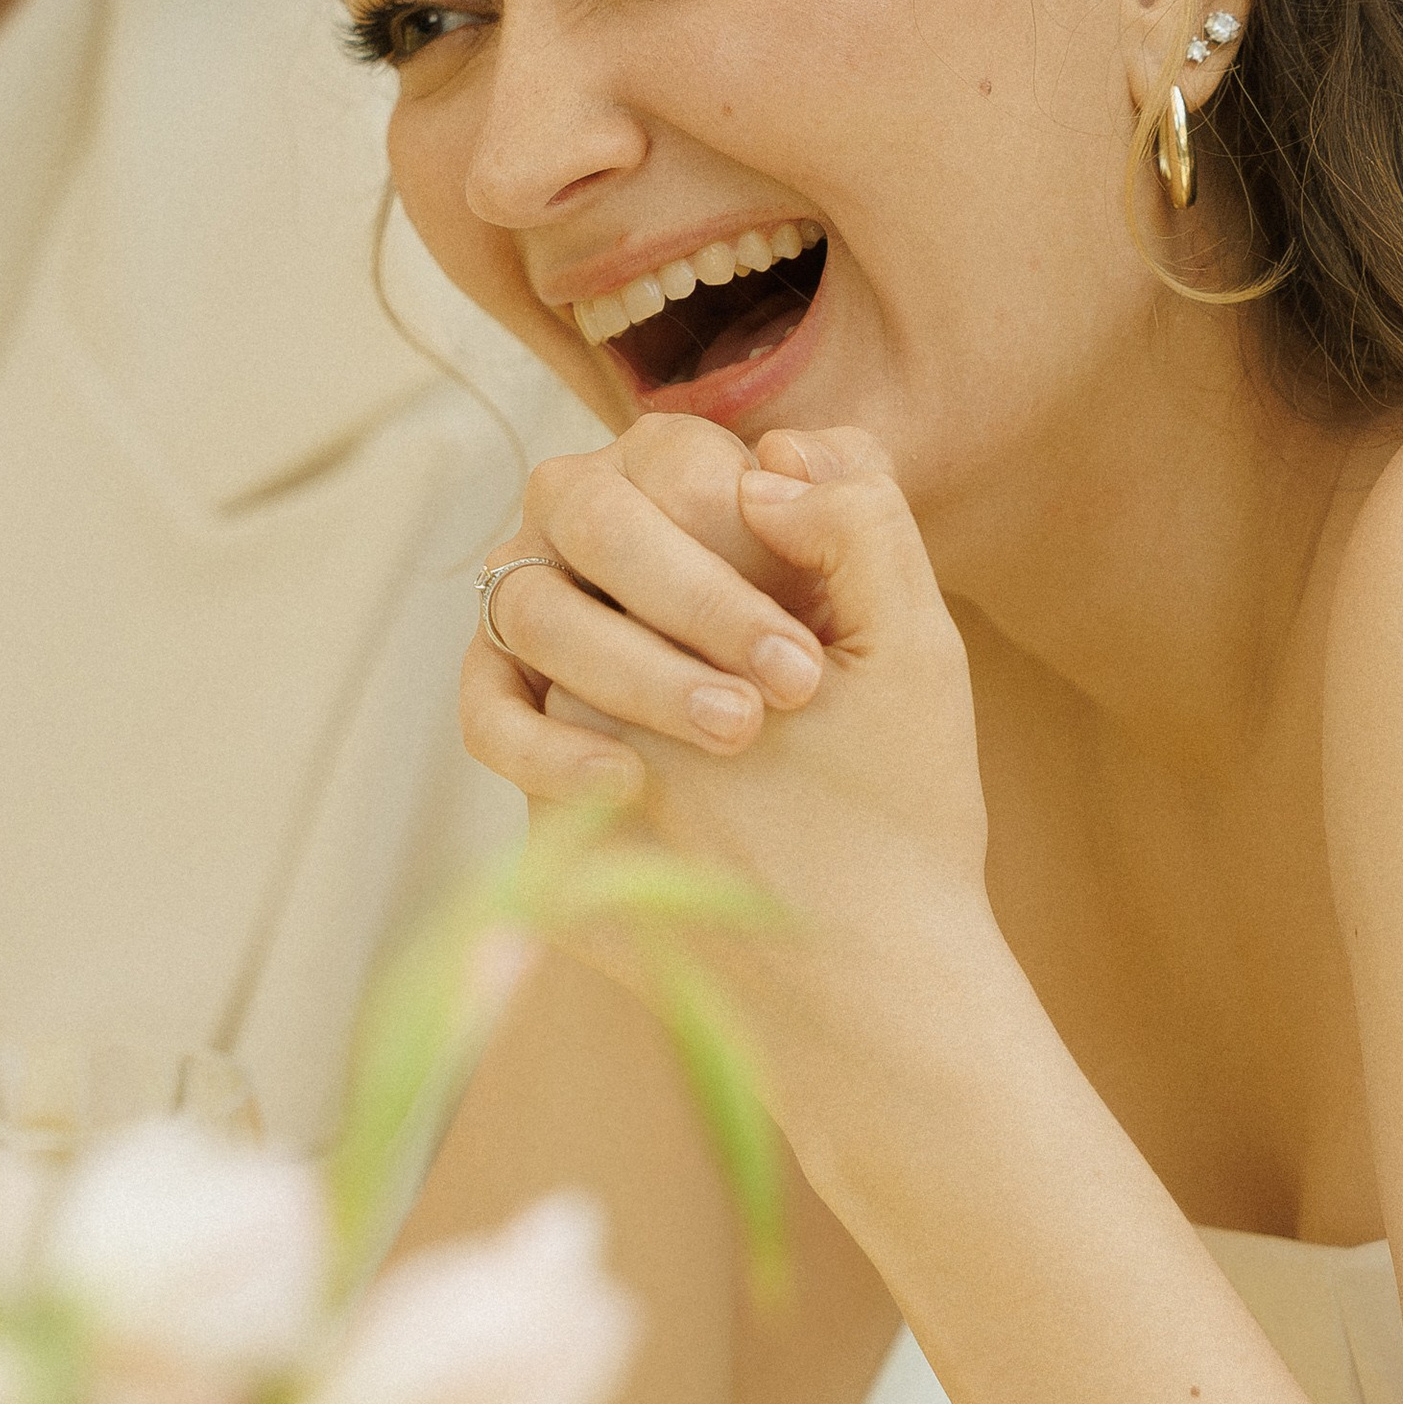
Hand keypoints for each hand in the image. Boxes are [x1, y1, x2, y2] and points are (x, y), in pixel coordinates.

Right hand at [468, 421, 1002, 1071]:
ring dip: (635, 664)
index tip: (814, 636)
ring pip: (529, 601)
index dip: (732, 521)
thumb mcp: (916, 645)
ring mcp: (559, 653)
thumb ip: (866, 520)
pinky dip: (546, 741)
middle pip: (581, 505)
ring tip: (736, 737)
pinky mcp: (527, 744)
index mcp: (712, 521)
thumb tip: (768, 459)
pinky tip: (628, 786)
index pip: (671, 453)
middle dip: (686, 591)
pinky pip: (486, 711)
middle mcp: (618, 568)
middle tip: (785, 690)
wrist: (858, 951)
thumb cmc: (893, 787)